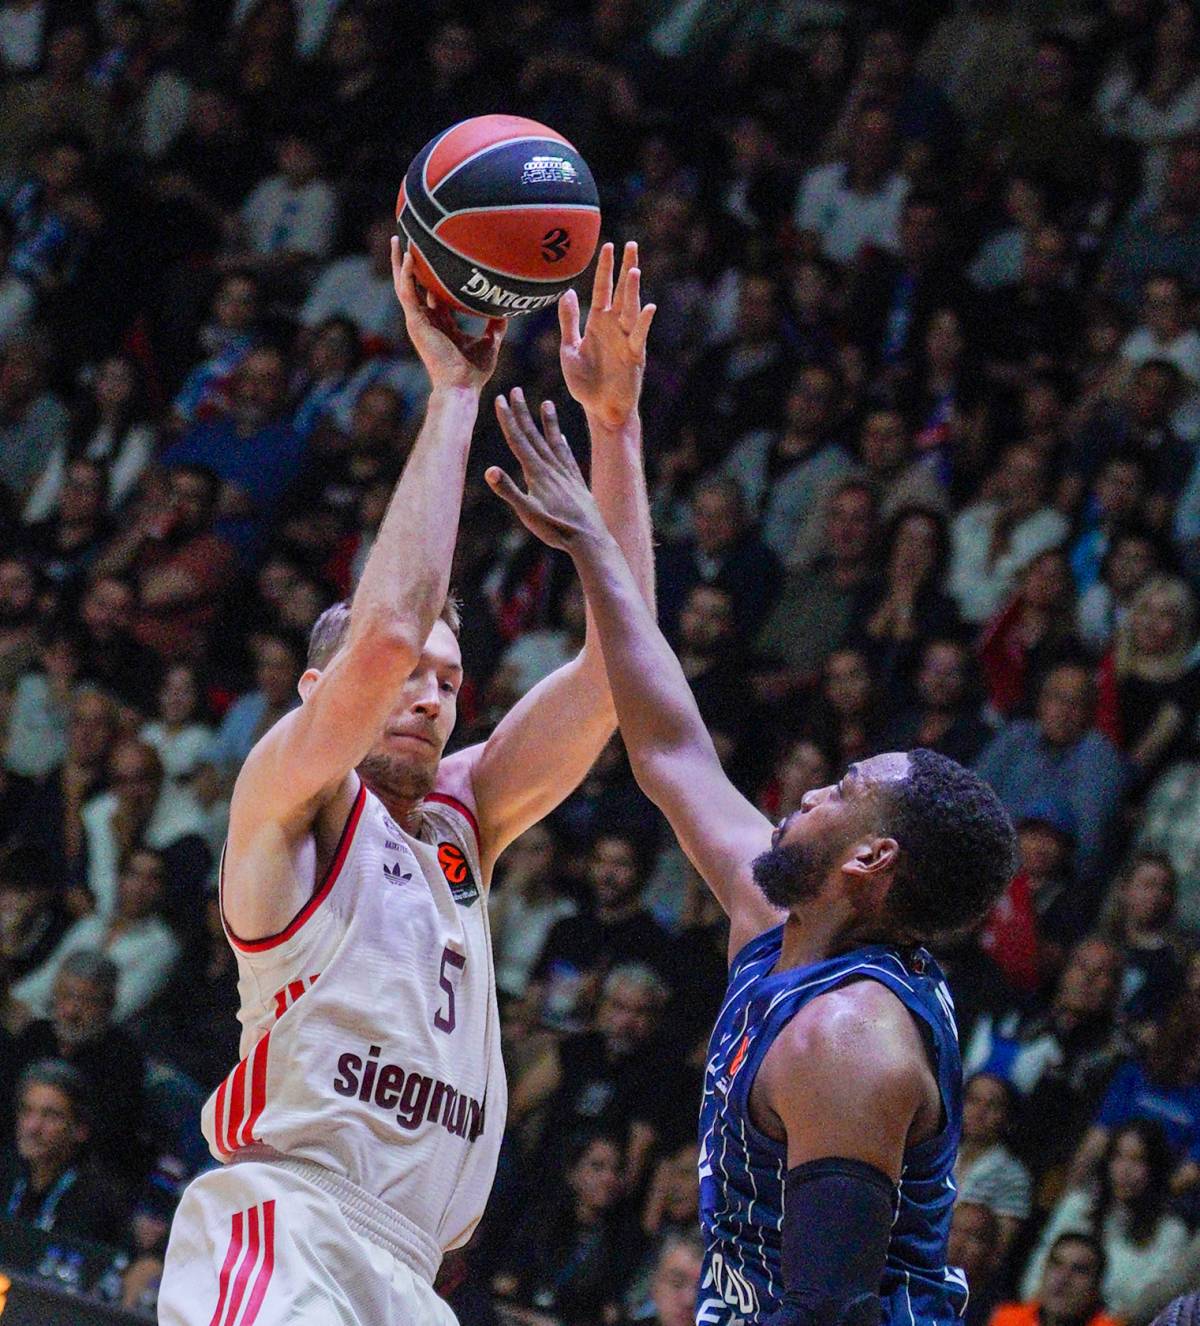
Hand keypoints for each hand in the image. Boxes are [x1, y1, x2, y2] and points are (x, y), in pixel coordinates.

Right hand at [393, 239, 505, 390]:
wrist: (461, 387)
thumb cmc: (474, 372)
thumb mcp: (489, 343)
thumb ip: (495, 326)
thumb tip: (505, 310)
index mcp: (442, 324)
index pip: (434, 294)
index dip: (433, 276)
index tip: (436, 256)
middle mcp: (428, 320)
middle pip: (415, 285)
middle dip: (410, 264)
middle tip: (409, 239)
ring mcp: (419, 321)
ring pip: (404, 285)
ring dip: (400, 262)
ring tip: (398, 238)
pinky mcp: (415, 322)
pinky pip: (407, 293)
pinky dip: (406, 274)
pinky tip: (408, 256)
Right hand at [486, 389, 605, 551]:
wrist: (589, 537)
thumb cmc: (555, 529)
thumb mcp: (527, 513)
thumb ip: (508, 491)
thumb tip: (489, 470)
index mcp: (536, 473)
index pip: (518, 440)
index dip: (507, 419)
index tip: (500, 399)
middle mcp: (551, 467)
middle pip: (533, 435)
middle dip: (522, 412)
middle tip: (515, 390)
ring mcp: (565, 472)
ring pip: (553, 441)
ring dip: (547, 422)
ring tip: (546, 403)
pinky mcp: (575, 480)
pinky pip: (567, 456)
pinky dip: (561, 443)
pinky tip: (560, 436)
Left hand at [559, 240, 655, 429]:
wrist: (599, 409)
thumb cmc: (584, 382)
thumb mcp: (569, 349)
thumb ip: (569, 321)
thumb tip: (566, 292)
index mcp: (598, 323)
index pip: (602, 289)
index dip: (604, 269)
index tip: (608, 246)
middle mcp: (614, 327)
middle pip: (621, 292)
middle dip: (625, 269)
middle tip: (630, 245)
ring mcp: (626, 340)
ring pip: (630, 310)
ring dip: (632, 291)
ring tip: (633, 270)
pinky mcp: (635, 356)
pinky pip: (639, 336)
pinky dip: (643, 322)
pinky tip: (647, 307)